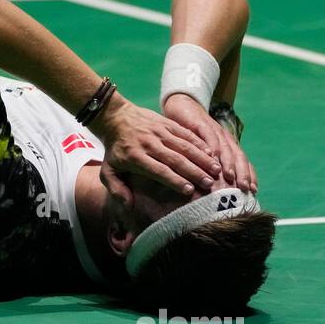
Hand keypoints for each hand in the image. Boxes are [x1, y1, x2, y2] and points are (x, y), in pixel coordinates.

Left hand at [95, 95, 219, 194]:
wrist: (116, 117)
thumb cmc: (115, 150)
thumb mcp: (108, 171)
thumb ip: (116, 189)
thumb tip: (128, 206)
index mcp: (135, 157)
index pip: (158, 170)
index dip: (174, 180)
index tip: (189, 190)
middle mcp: (149, 144)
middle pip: (175, 159)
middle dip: (194, 172)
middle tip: (209, 184)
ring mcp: (160, 132)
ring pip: (184, 146)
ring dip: (201, 158)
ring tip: (216, 170)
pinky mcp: (167, 124)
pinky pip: (185, 133)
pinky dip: (199, 143)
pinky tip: (211, 153)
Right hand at [162, 93, 257, 192]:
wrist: (183, 106)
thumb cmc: (193, 133)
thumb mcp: (204, 149)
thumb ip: (211, 165)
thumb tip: (217, 188)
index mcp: (227, 145)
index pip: (242, 161)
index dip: (249, 175)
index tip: (252, 190)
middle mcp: (224, 138)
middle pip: (238, 156)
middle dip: (242, 172)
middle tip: (243, 188)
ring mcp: (214, 130)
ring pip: (225, 148)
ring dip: (229, 162)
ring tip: (230, 176)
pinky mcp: (201, 123)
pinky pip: (209, 136)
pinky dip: (212, 146)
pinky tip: (211, 157)